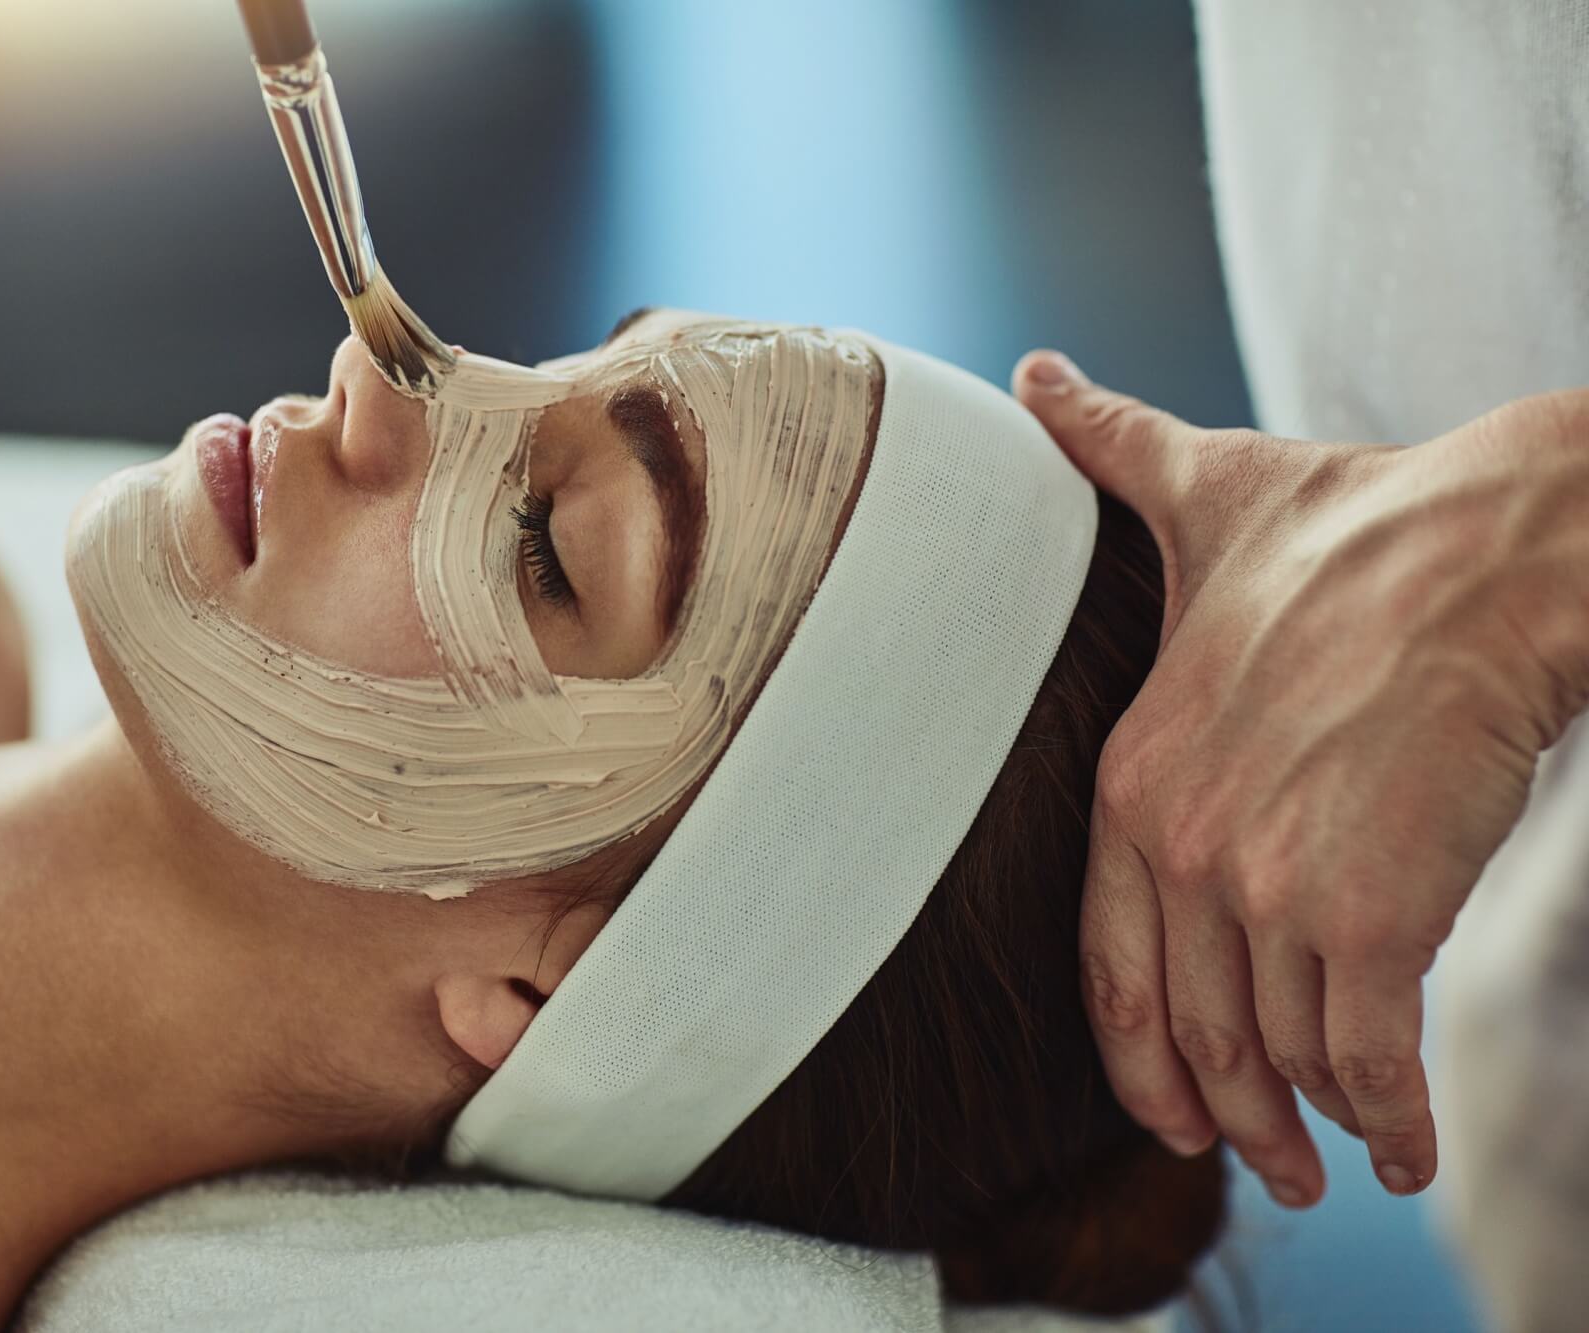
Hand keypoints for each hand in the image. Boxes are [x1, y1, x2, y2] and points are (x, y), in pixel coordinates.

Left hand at [1011, 351, 1588, 1208]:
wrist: (1492, 546)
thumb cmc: (1356, 523)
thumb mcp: (1200, 489)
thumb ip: (1107, 450)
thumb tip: (1036, 374)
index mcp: (1132, 777)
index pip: (1108, 961)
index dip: (1137, 1055)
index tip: (1170, 1109)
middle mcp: (1184, 842)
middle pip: (1191, 1027)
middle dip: (1228, 1115)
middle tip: (1266, 1163)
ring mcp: (1271, 881)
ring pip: (1279, 1049)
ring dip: (1313, 1123)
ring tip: (1345, 1154)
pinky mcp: (1374, 908)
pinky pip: (1364, 1051)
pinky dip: (1386, 1118)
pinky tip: (1408, 1152)